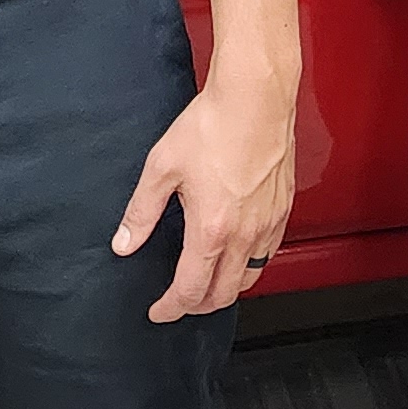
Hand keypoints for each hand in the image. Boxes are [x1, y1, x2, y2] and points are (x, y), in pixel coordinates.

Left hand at [113, 75, 296, 324]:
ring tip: (208, 283)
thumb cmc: (213, 124)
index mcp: (211, 230)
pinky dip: (251, 265)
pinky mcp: (283, 208)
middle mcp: (244, 235)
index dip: (171, 308)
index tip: (159, 311)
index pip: (190, 290)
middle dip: (198, 306)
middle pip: (223, 294)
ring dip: (227, 289)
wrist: (255, 97)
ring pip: (251, 278)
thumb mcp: (162, 167)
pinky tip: (238, 252)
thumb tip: (124, 243)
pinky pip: (269, 253)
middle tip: (180, 302)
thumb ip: (142, 212)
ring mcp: (268, 223)